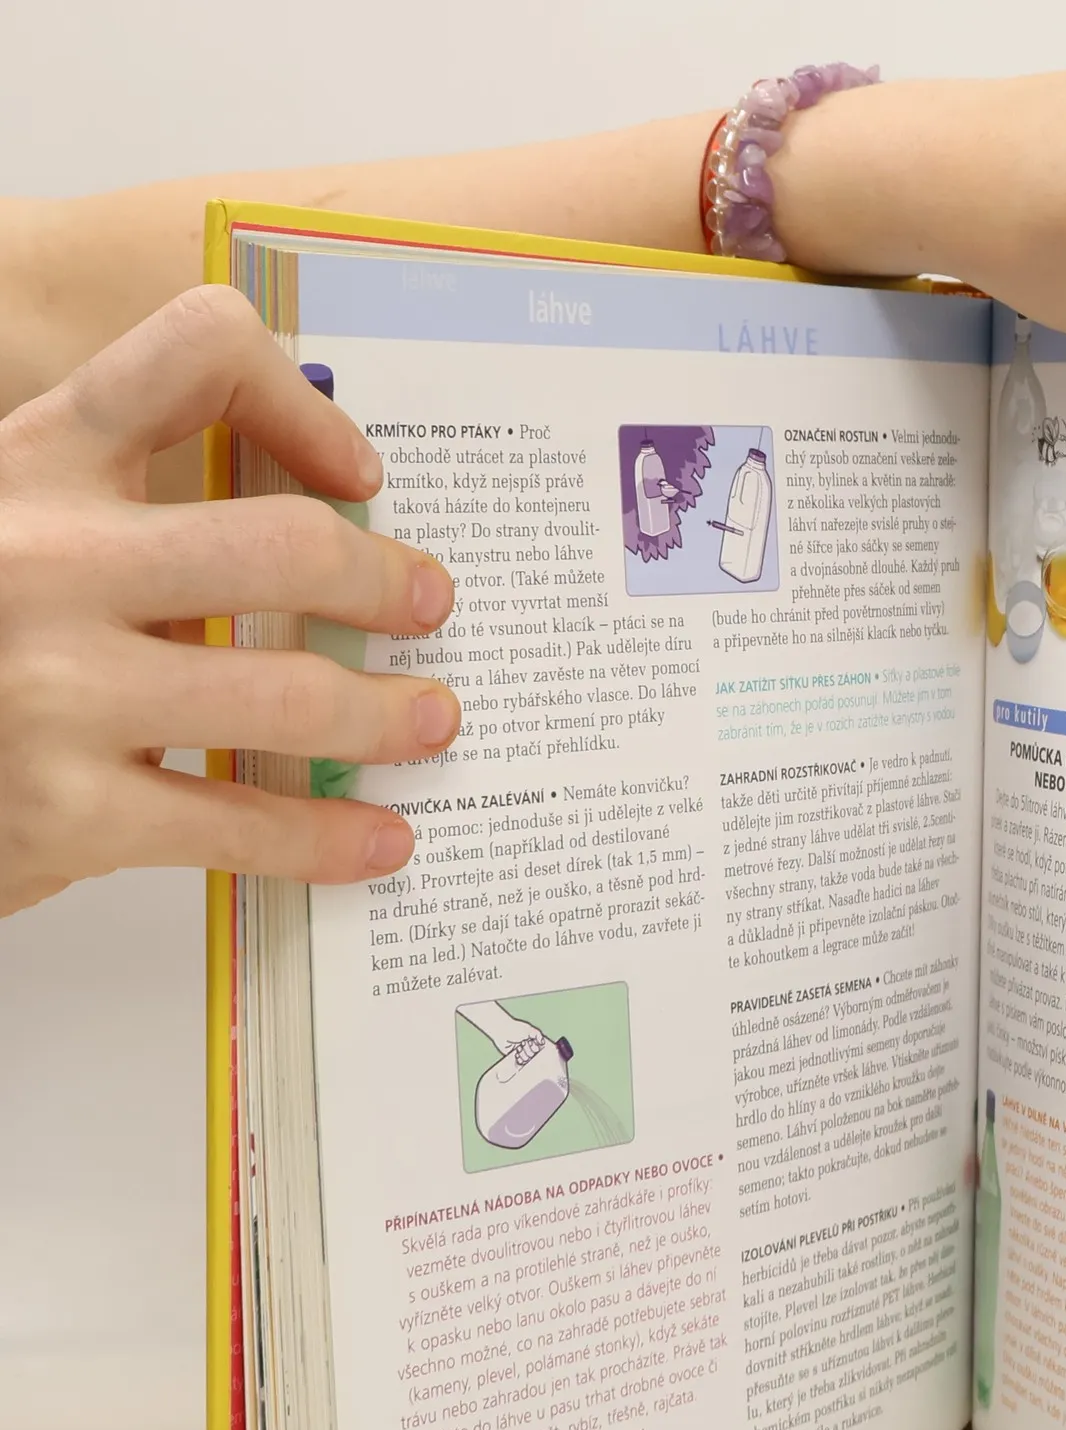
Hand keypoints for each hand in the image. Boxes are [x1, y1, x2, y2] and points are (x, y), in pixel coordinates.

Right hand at [0, 286, 460, 917]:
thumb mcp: (19, 535)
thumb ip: (128, 528)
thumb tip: (315, 556)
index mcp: (36, 464)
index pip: (190, 358)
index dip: (300, 403)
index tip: (359, 473)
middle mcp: (44, 559)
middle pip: (284, 544)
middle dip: (383, 583)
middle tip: (429, 606)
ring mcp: (54, 688)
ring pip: (289, 694)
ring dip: (386, 716)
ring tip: (429, 723)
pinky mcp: (66, 811)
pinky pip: (243, 822)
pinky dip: (331, 838)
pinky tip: (381, 840)